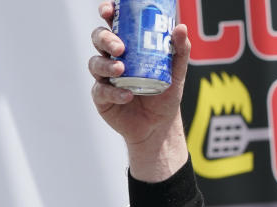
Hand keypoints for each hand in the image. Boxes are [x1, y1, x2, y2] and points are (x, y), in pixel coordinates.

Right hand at [89, 1, 190, 180]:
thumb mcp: (176, 72)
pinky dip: (114, 92)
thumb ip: (179, 51)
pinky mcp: (102, 98)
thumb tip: (181, 28)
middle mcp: (112, 58)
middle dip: (106, 39)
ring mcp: (104, 78)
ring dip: (106, 65)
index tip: (109, 11)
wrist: (160, 125)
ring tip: (121, 70)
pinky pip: (102, 91)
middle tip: (119, 47)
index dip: (107, 14)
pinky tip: (127, 95)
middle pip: (99, 40)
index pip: (113, 24)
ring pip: (95, 63)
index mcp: (127, 47)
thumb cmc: (165, 94)